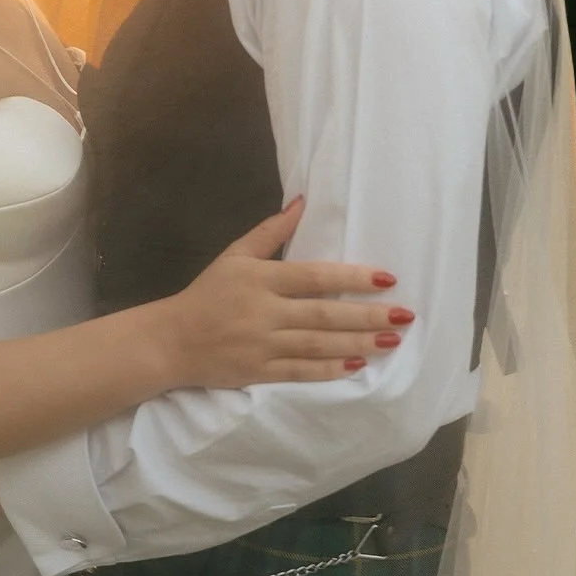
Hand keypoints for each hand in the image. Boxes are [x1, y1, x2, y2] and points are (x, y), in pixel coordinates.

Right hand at [161, 197, 412, 389]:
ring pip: (318, 345)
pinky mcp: (259, 373)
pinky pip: (300, 371)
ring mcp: (262, 344)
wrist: (172, 340)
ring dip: (357, 342)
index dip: (351, 279)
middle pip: (323, 314)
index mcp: (260, 278)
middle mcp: (264, 311)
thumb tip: (302, 202)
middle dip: (366, 315)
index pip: (313, 277)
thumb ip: (269, 232)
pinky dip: (329, 370)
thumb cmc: (208, 293)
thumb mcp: (234, 255)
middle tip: (404, 315)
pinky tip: (356, 365)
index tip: (387, 279)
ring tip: (391, 340)